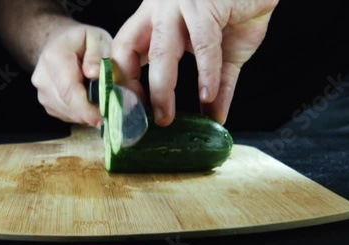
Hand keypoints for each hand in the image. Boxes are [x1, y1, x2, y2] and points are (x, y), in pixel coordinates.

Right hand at [31, 24, 111, 127]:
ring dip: (88, 113)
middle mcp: (43, 79)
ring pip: (70, 114)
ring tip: (99, 98)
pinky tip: (87, 99)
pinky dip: (81, 113)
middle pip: (70, 106)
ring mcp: (42, 94)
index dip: (88, 109)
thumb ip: (97, 54)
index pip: (69, 91)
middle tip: (112, 109)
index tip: (105, 117)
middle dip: (93, 112)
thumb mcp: (95, 37)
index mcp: (54, 58)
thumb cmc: (80, 41)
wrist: (57, 44)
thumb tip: (95, 74)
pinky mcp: (47, 105)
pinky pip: (67, 116)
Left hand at [112, 0, 279, 125]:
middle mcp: (159, 10)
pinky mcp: (205, 5)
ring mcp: (179, 6)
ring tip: (168, 117)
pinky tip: (209, 95)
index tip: (131, 109)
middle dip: (134, 91)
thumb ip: (215, 84)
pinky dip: (206, 74)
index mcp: (154, 19)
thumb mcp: (219, 52)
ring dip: (162, 89)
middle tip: (146, 120)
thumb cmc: (235, 9)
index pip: (123, 50)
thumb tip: (214, 116)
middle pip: (130, 52)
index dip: (122, 80)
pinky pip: (202, 46)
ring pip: (161, 52)